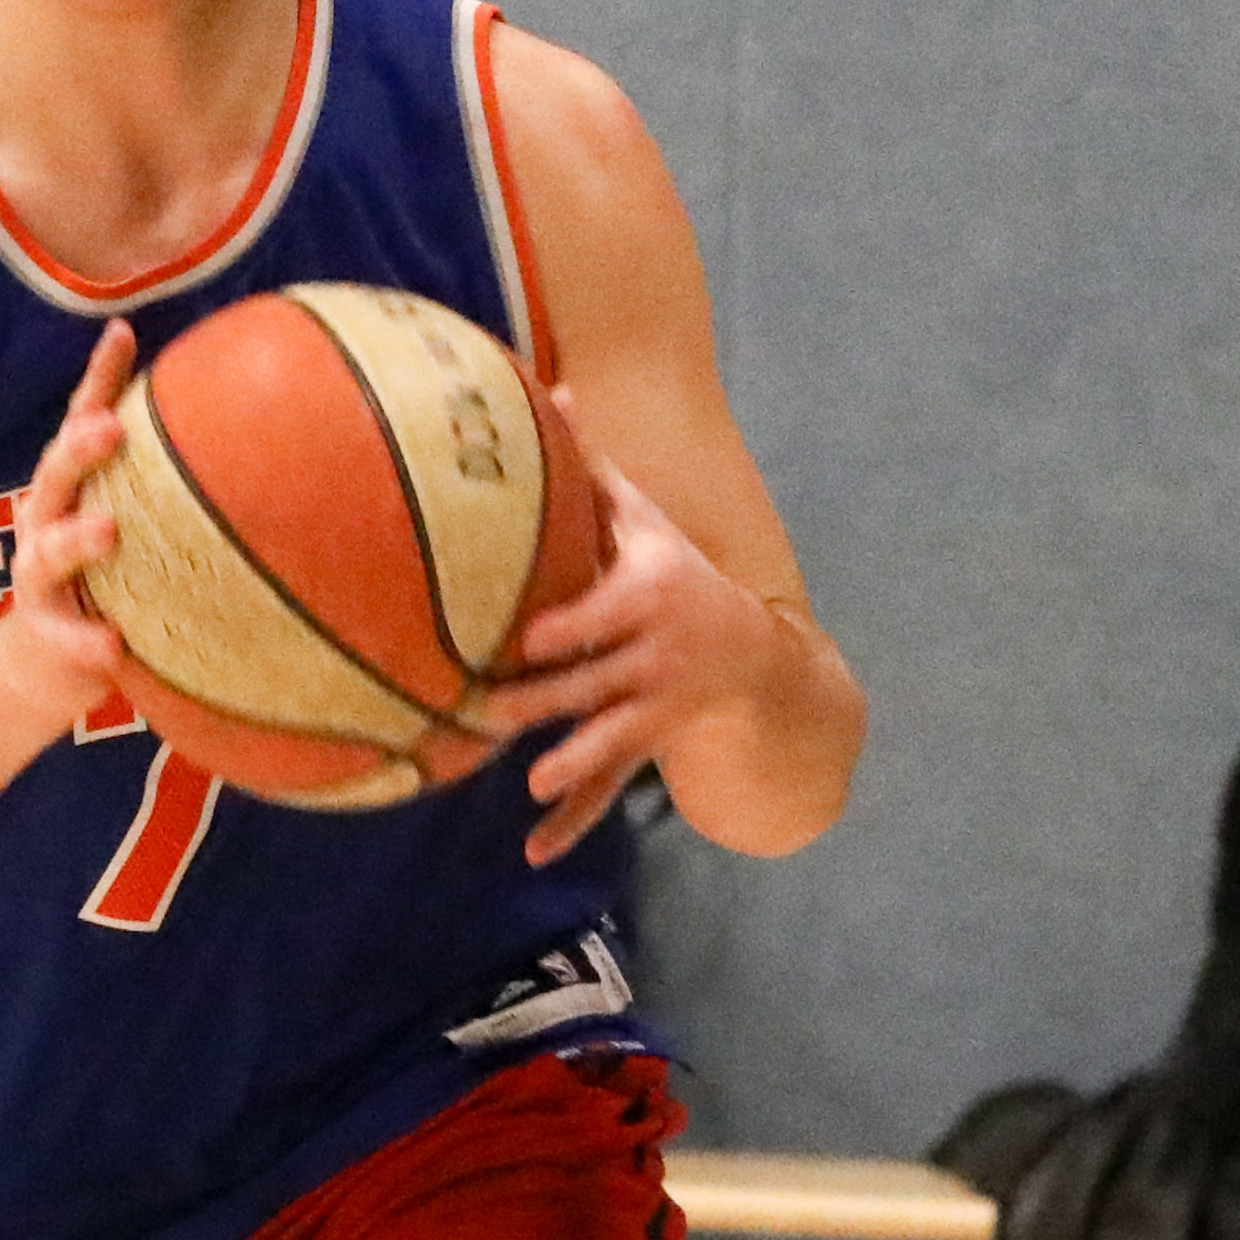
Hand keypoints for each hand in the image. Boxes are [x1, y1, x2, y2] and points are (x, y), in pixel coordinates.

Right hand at [0, 319, 141, 730]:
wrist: (37, 670)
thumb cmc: (102, 584)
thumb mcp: (134, 529)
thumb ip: (175, 492)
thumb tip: (268, 445)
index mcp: (70, 491)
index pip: (81, 421)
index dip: (98, 378)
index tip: (122, 332)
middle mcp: (44, 523)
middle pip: (54, 474)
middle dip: (79, 449)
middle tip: (111, 429)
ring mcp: (38, 580)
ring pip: (46, 553)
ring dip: (74, 539)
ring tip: (106, 531)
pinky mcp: (43, 636)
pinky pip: (67, 639)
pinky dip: (86, 640)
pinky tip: (112, 645)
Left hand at [475, 401, 789, 866]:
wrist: (751, 653)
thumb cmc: (673, 572)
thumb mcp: (646, 521)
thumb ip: (594, 468)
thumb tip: (549, 388)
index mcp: (648, 597)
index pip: (604, 611)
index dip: (570, 625)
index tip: (527, 638)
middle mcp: (655, 656)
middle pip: (595, 680)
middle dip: (546, 699)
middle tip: (488, 711)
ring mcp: (653, 707)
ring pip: (609, 741)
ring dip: (573, 763)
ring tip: (533, 782)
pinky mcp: (645, 748)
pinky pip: (608, 790)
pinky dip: (571, 822)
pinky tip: (532, 851)